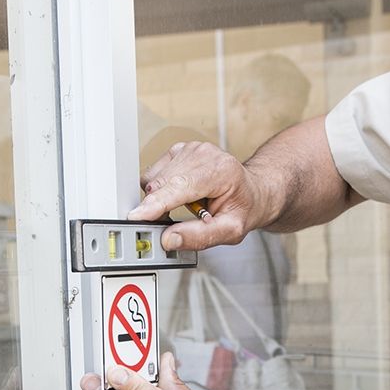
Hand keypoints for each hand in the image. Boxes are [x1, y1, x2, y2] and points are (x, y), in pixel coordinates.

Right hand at [130, 140, 263, 252]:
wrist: (252, 191)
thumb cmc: (244, 208)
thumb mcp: (231, 231)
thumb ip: (200, 237)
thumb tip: (169, 239)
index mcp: (220, 170)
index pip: (180, 186)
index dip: (156, 203)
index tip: (137, 217)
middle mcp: (203, 154)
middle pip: (162, 183)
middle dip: (156, 208)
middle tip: (168, 226)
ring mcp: (189, 149)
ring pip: (154, 179)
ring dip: (160, 199)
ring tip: (185, 207)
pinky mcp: (178, 151)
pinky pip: (154, 174)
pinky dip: (160, 190)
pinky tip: (180, 195)